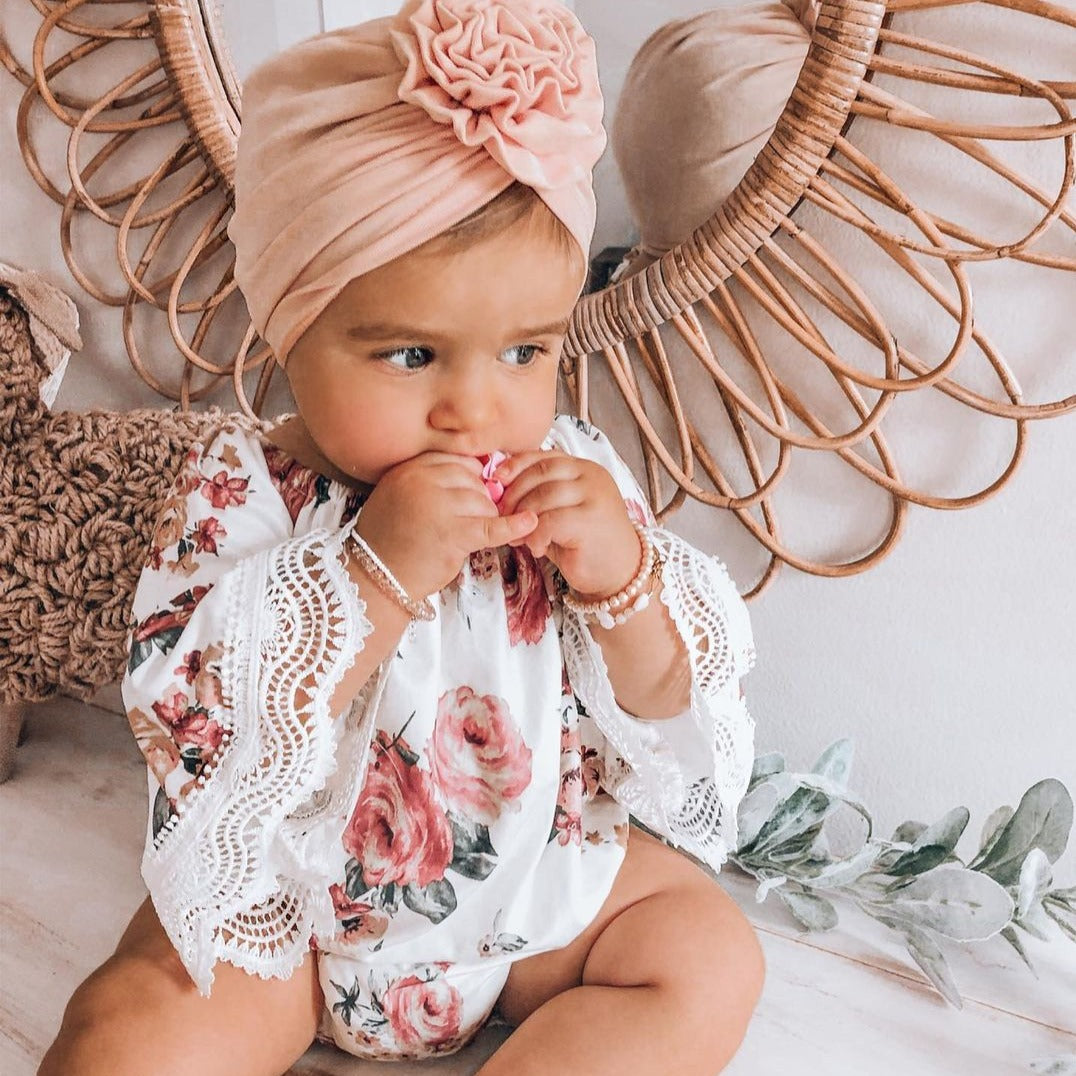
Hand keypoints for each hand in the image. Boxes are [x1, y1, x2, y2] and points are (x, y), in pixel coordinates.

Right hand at [353, 452, 536, 597]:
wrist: (376, 578)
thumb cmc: (390, 541)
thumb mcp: (401, 496)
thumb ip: (431, 481)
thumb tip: (479, 474)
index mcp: (410, 469)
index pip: (458, 461)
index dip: (472, 478)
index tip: (477, 491)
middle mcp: (423, 481)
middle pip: (474, 480)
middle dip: (480, 500)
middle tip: (473, 519)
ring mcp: (439, 506)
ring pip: (484, 503)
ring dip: (486, 519)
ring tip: (471, 535)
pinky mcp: (454, 533)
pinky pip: (492, 525)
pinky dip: (513, 526)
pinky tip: (529, 523)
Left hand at [494, 450, 640, 598]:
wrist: (620, 573)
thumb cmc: (585, 543)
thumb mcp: (560, 511)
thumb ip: (539, 495)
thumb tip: (499, 490)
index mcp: (583, 468)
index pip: (543, 457)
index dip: (516, 466)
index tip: (496, 480)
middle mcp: (591, 476)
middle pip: (540, 472)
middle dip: (514, 493)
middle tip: (503, 516)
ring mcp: (593, 496)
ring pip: (543, 495)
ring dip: (523, 517)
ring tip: (521, 537)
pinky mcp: (590, 520)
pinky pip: (549, 521)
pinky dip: (535, 535)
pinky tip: (538, 548)